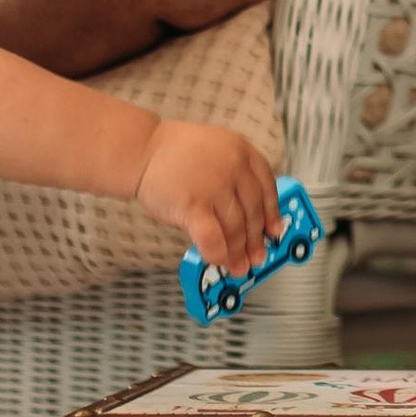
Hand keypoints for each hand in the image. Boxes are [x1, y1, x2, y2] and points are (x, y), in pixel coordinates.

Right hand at [133, 122, 279, 276]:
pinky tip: (218, 261)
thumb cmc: (174, 153)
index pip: (266, 187)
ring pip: (235, 228)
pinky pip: (212, 238)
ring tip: (238, 267)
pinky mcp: (194, 204)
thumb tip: (250, 219)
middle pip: (253, 212)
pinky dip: (218, 253)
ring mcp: (214, 186)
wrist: (141, 149)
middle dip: (255, 240)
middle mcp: (233, 166)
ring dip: (238, 253)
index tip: (274, 231)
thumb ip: (235, 175)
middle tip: (258, 257)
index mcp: (242, 150)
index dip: (272, 213)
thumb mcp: (217, 148)